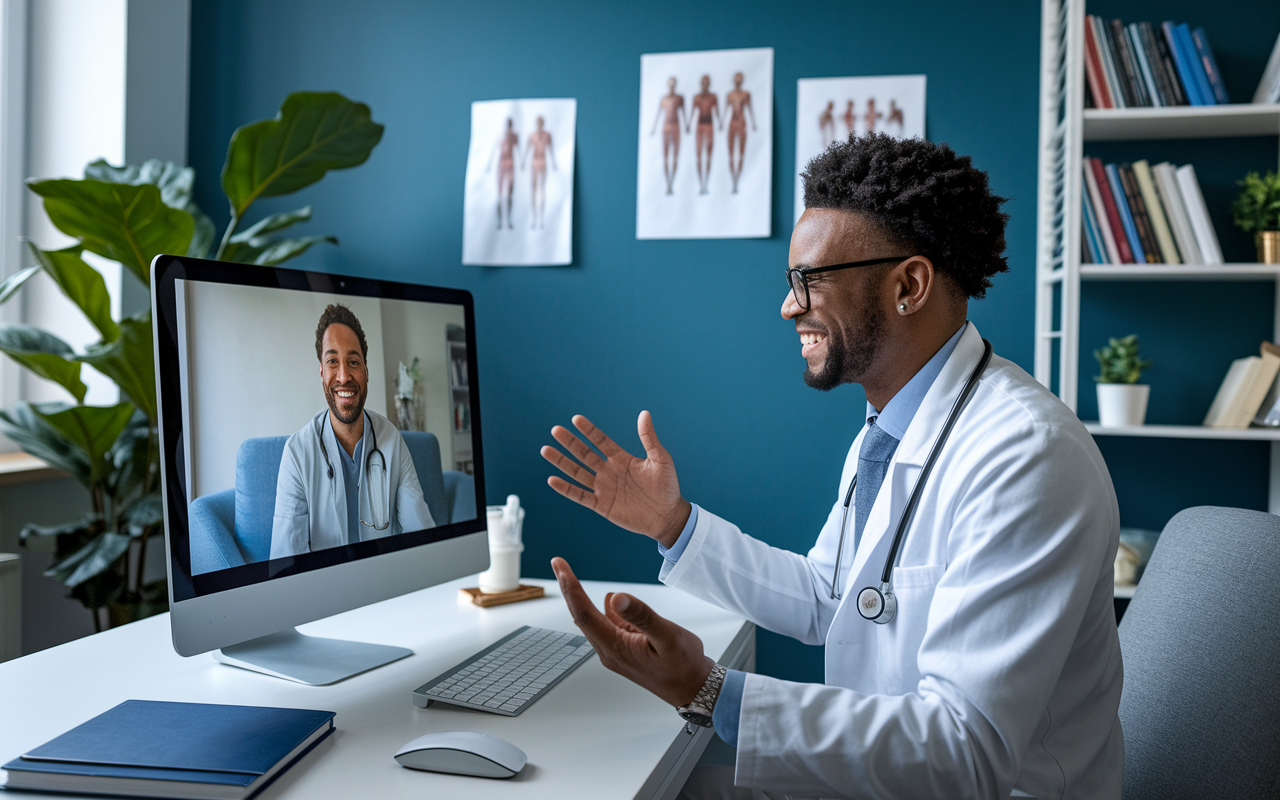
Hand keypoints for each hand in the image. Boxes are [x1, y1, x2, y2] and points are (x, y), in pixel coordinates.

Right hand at [541, 411, 689, 547]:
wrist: (668, 516)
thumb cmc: (667, 487)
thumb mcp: (660, 459)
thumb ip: (649, 438)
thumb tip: (644, 413)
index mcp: (622, 459)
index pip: (601, 441)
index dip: (589, 430)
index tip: (576, 419)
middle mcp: (609, 472)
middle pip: (584, 454)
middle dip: (570, 443)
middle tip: (555, 430)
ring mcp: (604, 488)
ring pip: (578, 473)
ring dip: (562, 462)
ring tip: (546, 450)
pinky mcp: (602, 506)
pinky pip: (580, 496)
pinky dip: (566, 489)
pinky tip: (552, 480)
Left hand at [551, 557, 711, 706]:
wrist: (694, 689)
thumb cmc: (684, 666)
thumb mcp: (667, 636)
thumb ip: (642, 616)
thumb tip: (616, 597)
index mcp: (615, 648)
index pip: (585, 614)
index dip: (572, 589)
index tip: (561, 568)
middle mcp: (610, 651)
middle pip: (583, 615)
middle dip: (569, 588)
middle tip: (558, 564)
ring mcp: (616, 651)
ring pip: (594, 620)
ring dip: (583, 598)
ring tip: (571, 576)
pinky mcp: (624, 649)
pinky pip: (609, 626)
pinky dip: (605, 610)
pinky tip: (611, 600)